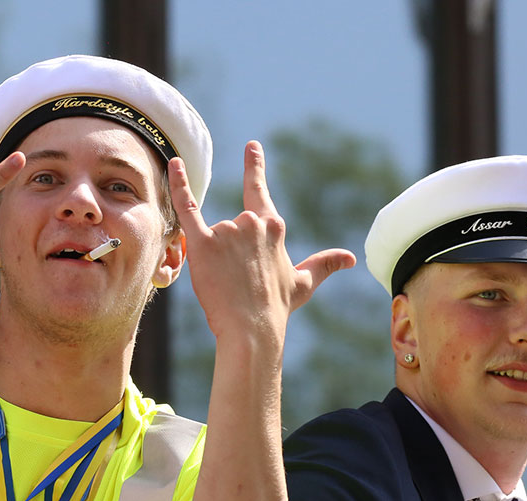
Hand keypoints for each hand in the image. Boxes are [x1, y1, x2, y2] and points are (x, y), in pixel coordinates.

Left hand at [168, 140, 355, 340]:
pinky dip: (178, 186)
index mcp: (273, 226)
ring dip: (214, 258)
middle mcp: (252, 222)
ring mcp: (228, 231)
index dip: (254, 166)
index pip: (259, 190)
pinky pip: (187, 209)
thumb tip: (351, 258)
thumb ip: (324, 264)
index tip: (251, 146)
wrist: (254, 328)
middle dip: (229, 254)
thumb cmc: (276, 308)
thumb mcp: (303, 283)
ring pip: (212, 236)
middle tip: (237, 283)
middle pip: (230, 228)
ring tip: (226, 284)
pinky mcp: (204, 243)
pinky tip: (175, 165)